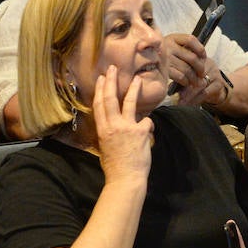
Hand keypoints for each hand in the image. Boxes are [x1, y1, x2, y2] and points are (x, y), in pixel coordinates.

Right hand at [93, 65, 153, 184]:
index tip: (101, 78)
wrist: (125, 178)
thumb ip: (110, 132)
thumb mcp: (106, 147)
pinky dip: (148, 124)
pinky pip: (146, 122)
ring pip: (129, 103)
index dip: (99, 90)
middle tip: (112, 68)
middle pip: (110, 99)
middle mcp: (112, 126)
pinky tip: (148, 130)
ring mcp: (126, 127)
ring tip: (137, 78)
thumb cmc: (114, 167)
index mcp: (102, 130)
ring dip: (133, 89)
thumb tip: (116, 126)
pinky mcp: (140, 131)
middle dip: (111, 82)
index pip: (99, 105)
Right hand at [161, 33, 209, 94]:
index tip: (204, 57)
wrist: (142, 61)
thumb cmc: (163, 55)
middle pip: (192, 57)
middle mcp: (168, 46)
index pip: (191, 40)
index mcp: (173, 38)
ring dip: (194, 77)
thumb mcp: (172, 46)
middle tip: (202, 74)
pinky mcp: (163, 70)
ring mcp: (165, 58)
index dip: (200, 49)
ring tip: (197, 81)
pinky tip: (187, 83)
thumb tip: (203, 60)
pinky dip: (186, 81)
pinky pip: (180, 76)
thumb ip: (185, 49)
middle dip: (200, 68)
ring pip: (187, 69)